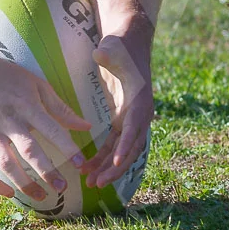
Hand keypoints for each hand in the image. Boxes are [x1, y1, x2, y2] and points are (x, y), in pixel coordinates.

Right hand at [0, 48, 90, 199]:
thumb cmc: (7, 77)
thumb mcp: (36, 85)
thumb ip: (60, 108)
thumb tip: (86, 126)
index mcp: (27, 106)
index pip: (51, 129)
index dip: (67, 148)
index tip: (82, 164)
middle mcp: (8, 121)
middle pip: (28, 151)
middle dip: (47, 172)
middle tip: (62, 188)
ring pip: (6, 164)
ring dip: (24, 184)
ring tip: (42, 197)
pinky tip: (9, 193)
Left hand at [81, 32, 153, 189]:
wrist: (130, 45)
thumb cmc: (120, 46)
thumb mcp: (113, 47)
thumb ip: (108, 52)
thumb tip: (100, 54)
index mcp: (139, 100)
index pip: (133, 128)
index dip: (126, 146)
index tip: (117, 163)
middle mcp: (139, 114)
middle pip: (130, 148)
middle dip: (115, 168)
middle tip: (97, 183)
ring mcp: (131, 120)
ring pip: (122, 151)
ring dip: (108, 168)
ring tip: (91, 184)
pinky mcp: (122, 122)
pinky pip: (115, 145)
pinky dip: (104, 158)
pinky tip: (89, 170)